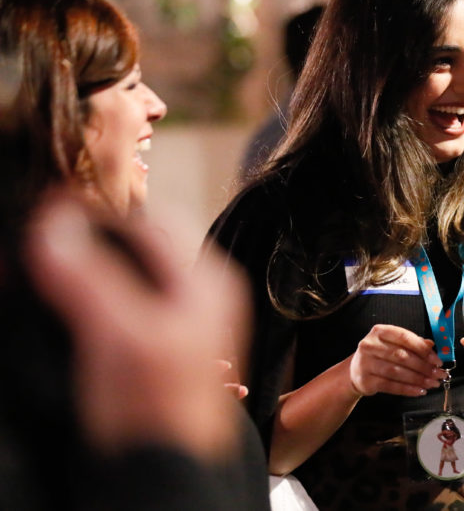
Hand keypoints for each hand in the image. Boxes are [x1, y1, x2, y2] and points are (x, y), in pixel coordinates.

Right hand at [24, 192, 250, 460]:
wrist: (165, 477)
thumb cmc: (161, 412)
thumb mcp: (122, 335)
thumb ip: (88, 277)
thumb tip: (54, 223)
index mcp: (205, 282)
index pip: (147, 221)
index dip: (95, 212)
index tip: (46, 209)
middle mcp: (194, 296)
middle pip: (132, 246)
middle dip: (81, 239)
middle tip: (35, 239)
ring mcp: (172, 324)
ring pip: (118, 275)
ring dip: (75, 268)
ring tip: (35, 267)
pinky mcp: (146, 350)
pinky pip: (109, 306)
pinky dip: (77, 298)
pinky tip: (51, 305)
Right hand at [348, 324, 446, 396]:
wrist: (354, 372)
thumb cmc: (379, 355)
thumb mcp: (393, 344)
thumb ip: (412, 343)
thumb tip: (432, 346)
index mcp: (380, 331)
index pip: (405, 338)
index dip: (423, 349)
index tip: (437, 360)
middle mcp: (370, 345)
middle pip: (402, 356)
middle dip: (424, 367)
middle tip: (438, 374)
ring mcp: (365, 363)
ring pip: (397, 372)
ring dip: (418, 379)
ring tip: (432, 383)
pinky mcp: (365, 380)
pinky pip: (390, 386)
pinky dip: (407, 389)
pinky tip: (419, 391)